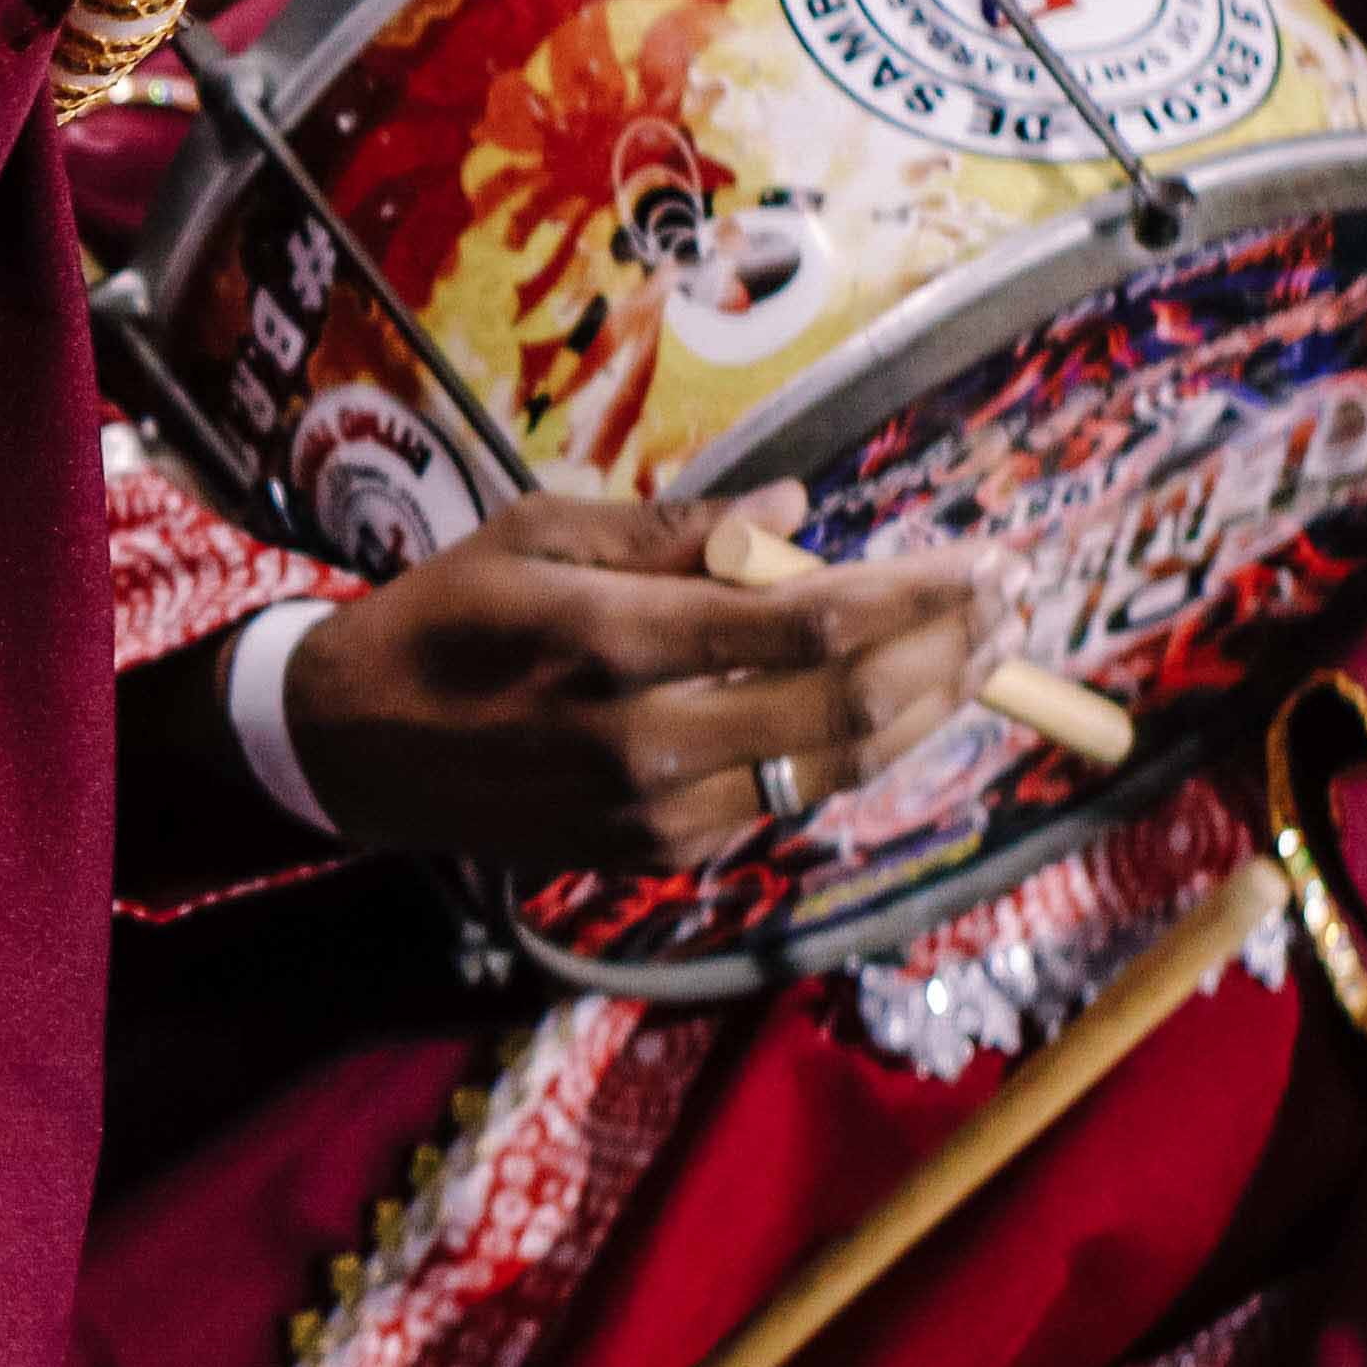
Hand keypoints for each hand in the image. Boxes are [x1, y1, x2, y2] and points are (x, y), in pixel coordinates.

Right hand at [281, 485, 993, 870]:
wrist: (351, 748)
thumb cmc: (437, 616)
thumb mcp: (531, 533)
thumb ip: (668, 529)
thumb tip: (793, 512)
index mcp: (614, 645)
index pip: (814, 624)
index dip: (920, 594)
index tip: (984, 559)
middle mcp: (646, 743)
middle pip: (849, 706)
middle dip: (950, 652)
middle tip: (1015, 603)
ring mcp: (655, 813)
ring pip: (834, 768)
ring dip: (927, 713)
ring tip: (988, 658)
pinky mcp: (655, 854)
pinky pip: (784, 802)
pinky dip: (851, 755)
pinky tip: (892, 710)